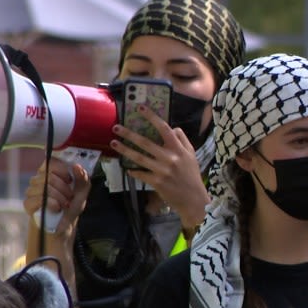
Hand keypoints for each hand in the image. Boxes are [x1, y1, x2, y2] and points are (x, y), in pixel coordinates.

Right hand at [23, 157, 91, 236]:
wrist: (64, 225)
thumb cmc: (71, 205)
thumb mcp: (82, 192)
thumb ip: (83, 178)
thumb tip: (77, 166)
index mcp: (49, 172)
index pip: (50, 161)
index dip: (62, 170)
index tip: (70, 179)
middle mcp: (38, 179)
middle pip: (50, 176)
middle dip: (64, 188)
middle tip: (70, 197)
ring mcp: (31, 191)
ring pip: (45, 187)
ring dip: (60, 198)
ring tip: (64, 204)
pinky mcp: (28, 203)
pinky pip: (40, 198)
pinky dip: (52, 204)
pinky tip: (56, 208)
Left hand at [109, 105, 209, 228]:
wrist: (194, 199)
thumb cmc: (192, 175)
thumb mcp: (192, 155)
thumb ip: (183, 140)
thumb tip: (173, 128)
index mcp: (178, 149)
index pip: (164, 129)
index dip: (152, 117)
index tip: (140, 109)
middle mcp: (169, 158)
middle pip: (146, 142)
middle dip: (129, 134)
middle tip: (116, 127)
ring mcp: (162, 170)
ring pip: (140, 157)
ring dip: (125, 150)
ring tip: (114, 143)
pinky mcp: (157, 182)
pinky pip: (141, 174)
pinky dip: (133, 171)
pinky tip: (127, 169)